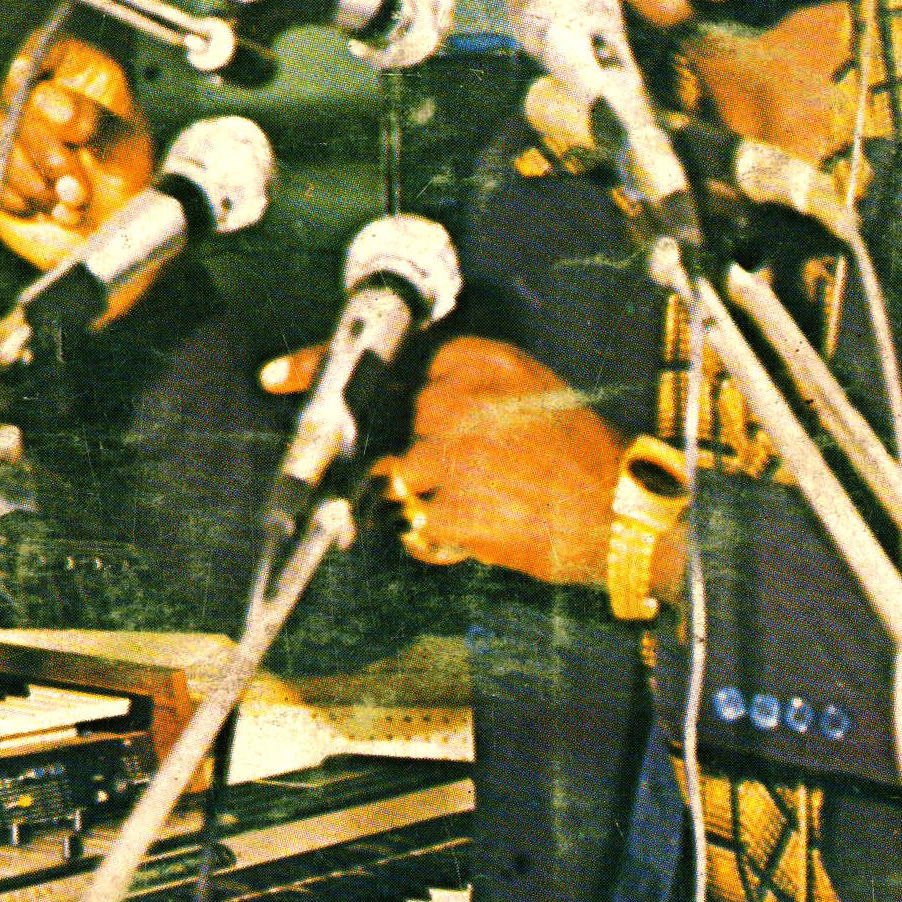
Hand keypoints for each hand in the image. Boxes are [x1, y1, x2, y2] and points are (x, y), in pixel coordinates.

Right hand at [0, 38, 155, 277]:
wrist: (109, 241)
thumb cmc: (126, 187)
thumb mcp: (126, 150)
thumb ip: (94, 119)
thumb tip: (47, 98)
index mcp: (79, 78)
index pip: (45, 45)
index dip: (34, 58)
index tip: (31, 82)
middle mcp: (39, 97)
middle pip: (14, 95)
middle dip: (45, 149)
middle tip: (77, 187)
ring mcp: (9, 131)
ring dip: (28, 175)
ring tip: (64, 204)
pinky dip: (7, 192)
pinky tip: (36, 208)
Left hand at [262, 336, 623, 588]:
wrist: (625, 514)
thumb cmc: (581, 456)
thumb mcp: (531, 391)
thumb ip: (466, 386)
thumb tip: (402, 403)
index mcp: (480, 362)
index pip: (381, 360)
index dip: (319, 367)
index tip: (276, 376)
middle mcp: (457, 401)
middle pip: (392, 429)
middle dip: (417, 458)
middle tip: (475, 473)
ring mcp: (450, 457)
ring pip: (404, 481)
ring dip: (435, 501)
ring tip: (495, 501)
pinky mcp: (451, 510)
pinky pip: (421, 529)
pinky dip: (445, 541)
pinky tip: (491, 530)